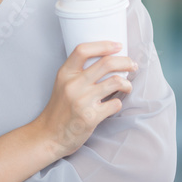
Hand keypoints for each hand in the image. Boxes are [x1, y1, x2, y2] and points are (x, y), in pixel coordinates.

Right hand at [35, 41, 136, 159]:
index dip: (104, 45)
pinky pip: (115, 104)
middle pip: (106, 63)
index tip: (118, 45)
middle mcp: (73, 85)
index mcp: (65, 73)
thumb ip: (78, 72)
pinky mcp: (90, 117)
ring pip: (115, 82)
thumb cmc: (59, 109)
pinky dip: (118, 103)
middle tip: (132, 65)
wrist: (49, 135)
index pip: (83, 50)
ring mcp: (82, 101)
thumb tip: (107, 61)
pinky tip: (114, 104)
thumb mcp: (62, 84)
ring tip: (127, 87)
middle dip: (125, 61)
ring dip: (127, 84)